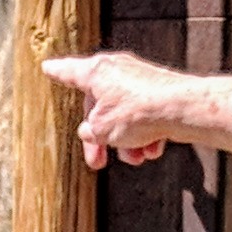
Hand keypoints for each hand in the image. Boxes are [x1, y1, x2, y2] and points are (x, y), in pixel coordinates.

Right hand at [40, 51, 231, 170]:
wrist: (183, 109)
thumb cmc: (139, 113)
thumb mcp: (102, 129)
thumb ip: (90, 132)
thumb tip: (90, 131)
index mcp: (97, 72)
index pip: (69, 72)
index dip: (57, 72)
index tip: (47, 68)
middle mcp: (118, 71)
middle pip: (99, 107)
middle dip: (101, 139)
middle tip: (97, 162)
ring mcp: (140, 80)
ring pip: (124, 117)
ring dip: (127, 142)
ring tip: (135, 158)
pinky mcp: (160, 92)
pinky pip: (144, 117)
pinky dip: (146, 135)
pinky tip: (153, 149)